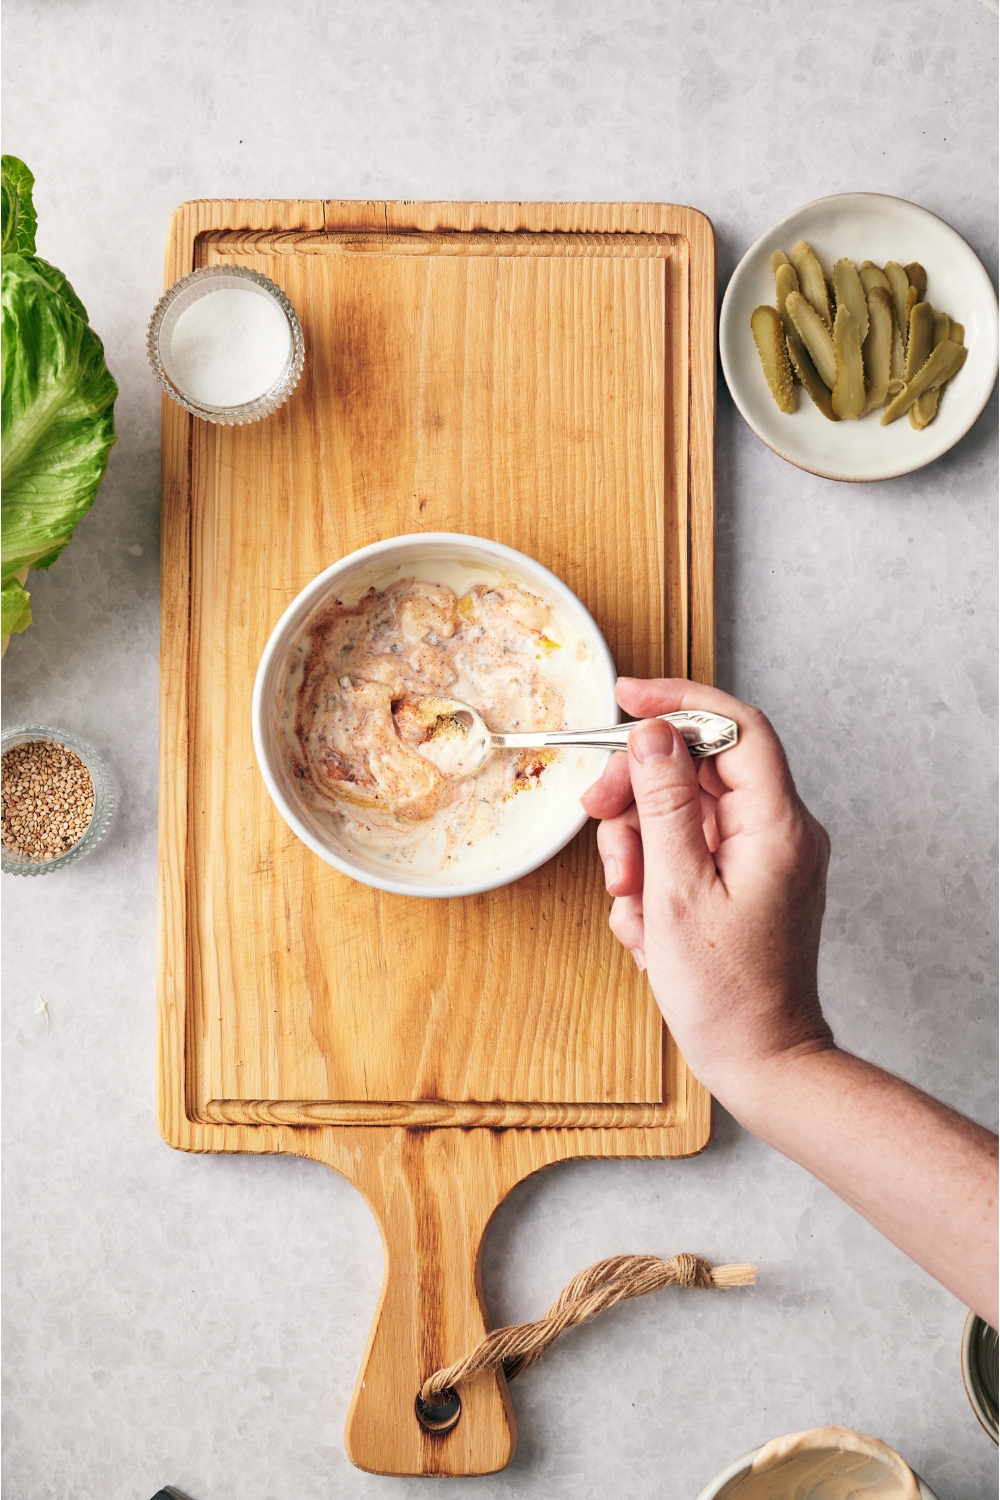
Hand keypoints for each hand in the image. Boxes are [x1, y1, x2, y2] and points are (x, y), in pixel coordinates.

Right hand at [581, 678, 832, 1103]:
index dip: (678, 702)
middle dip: (638, 795)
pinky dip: (654, 880)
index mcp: (776, 824)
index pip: (734, 725)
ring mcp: (763, 857)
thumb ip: (664, 803)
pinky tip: (647, 926)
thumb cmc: (726, 992)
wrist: (761, 1062)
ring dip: (638, 850)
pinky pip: (686, 853)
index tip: (625, 699)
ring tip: (629, 903)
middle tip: (598, 819)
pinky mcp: (745, 882)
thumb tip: (654, 735)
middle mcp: (778, 830)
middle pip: (696, 769)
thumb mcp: (676, 890)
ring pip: (682, 813)